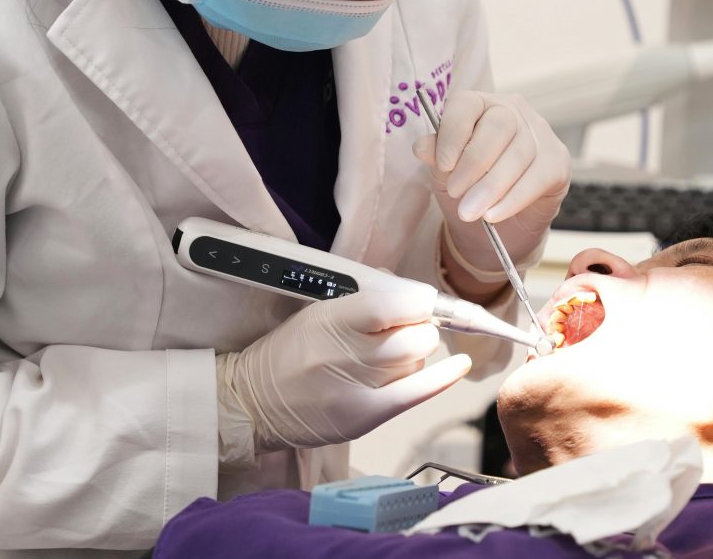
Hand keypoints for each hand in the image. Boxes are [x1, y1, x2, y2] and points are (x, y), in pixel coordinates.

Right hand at [224, 283, 470, 451]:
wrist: (252, 403)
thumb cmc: (289, 353)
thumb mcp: (317, 313)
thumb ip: (365, 302)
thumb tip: (413, 294)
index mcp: (329, 319)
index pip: (391, 304)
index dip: (417, 301)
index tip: (422, 301)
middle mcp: (344, 353)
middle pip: (414, 335)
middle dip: (419, 328)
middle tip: (404, 330)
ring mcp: (355, 388)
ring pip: (416, 361)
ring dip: (414, 354)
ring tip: (388, 357)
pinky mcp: (364, 416)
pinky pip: (416, 393)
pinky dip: (443, 378)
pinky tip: (460, 365)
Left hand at [412, 91, 570, 279]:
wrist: (500, 225)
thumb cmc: (470, 187)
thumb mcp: (445, 174)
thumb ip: (436, 157)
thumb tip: (421, 147)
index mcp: (480, 105)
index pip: (466, 104)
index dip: (453, 132)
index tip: (443, 165)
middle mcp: (513, 111)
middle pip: (499, 125)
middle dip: (474, 162)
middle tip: (457, 193)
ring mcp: (540, 133)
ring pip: (519, 153)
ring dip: (492, 186)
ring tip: (471, 211)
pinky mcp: (558, 161)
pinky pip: (538, 177)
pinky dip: (513, 199)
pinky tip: (494, 214)